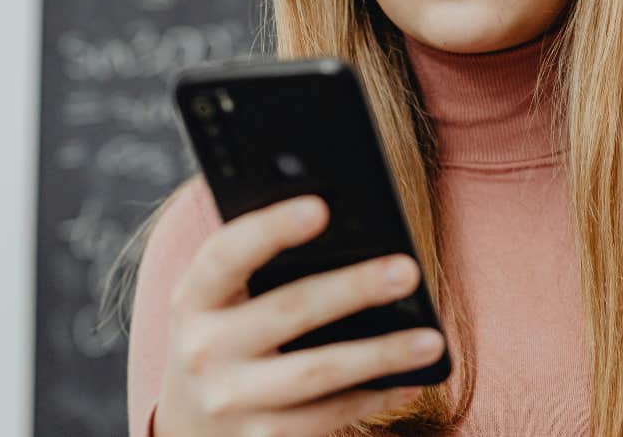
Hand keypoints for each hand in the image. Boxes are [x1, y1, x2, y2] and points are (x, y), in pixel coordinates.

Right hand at [152, 192, 443, 436]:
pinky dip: (375, 396)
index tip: (320, 207)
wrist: (191, 427)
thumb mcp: (223, 301)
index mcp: (193, 298)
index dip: (271, 228)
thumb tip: (347, 225)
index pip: (226, 254)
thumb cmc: (227, 337)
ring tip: (431, 338)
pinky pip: (329, 415)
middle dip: (352, 288)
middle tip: (406, 269)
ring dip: (380, 354)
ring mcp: (231, 400)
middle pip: (288, 310)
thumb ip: (263, 265)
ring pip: (318, 373)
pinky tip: (412, 378)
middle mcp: (203, 349)